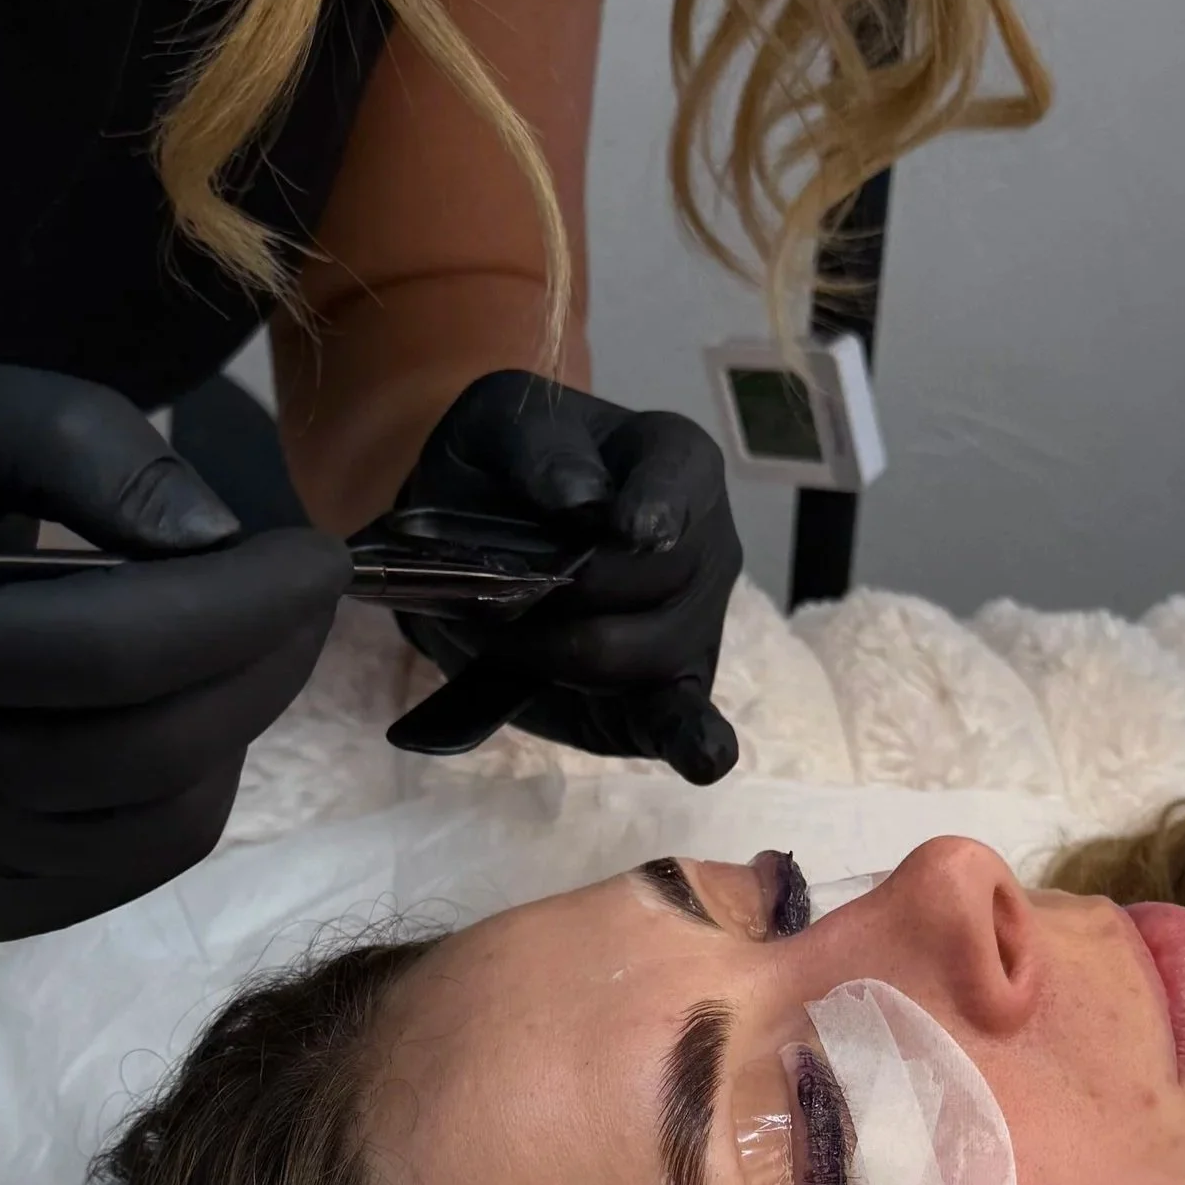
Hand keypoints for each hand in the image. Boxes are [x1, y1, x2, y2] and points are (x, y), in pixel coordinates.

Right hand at [0, 362, 348, 939]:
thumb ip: (80, 441)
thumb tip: (213, 536)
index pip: (107, 651)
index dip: (241, 602)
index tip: (316, 555)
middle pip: (149, 746)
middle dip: (266, 663)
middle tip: (300, 596)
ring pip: (159, 820)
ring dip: (240, 725)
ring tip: (241, 647)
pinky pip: (135, 865)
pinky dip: (193, 790)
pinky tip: (184, 718)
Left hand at [386, 372, 741, 784]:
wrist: (478, 532)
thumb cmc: (501, 469)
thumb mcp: (500, 425)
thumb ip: (539, 449)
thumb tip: (577, 501)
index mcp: (677, 462)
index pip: (679, 486)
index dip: (655, 510)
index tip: (628, 530)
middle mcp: (706, 543)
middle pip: (652, 585)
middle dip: (564, 595)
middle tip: (487, 592)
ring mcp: (695, 622)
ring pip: (642, 655)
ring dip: (557, 654)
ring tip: (500, 637)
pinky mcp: (665, 688)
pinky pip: (688, 719)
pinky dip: (695, 741)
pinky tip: (704, 759)